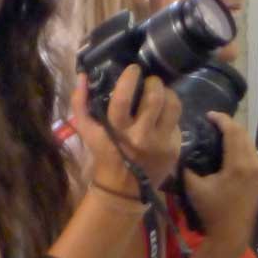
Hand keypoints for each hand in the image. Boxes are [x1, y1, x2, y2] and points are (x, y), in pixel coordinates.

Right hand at [72, 67, 183, 190]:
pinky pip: (178, 120)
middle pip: (156, 98)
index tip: (134, 69)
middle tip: (150, 81)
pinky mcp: (175, 146)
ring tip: (161, 92)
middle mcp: (141, 136)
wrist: (124, 188)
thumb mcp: (87, 131)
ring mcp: (161, 142)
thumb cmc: (105, 153)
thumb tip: (82, 76)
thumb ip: (80, 103)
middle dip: (155, 82)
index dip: (130, 79)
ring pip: (174, 105)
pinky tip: (163, 113)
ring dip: (168, 93)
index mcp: (117, 130)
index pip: (124, 98)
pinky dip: (171, 112)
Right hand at [182, 113, 257, 255]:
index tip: (208, 115)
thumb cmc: (212, 212)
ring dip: (236, 136)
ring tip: (220, 134)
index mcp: (238, 163)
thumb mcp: (194, 188)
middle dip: (229, 125)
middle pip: (244, 134)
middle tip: (213, 122)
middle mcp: (253, 163)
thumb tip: (181, 151)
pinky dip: (241, 147)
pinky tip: (230, 150)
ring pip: (250, 144)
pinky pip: (252, 155)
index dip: (221, 119)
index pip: (233, 131)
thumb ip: (186, 167)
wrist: (231, 235)